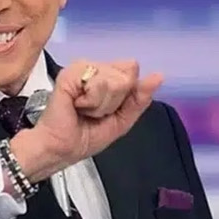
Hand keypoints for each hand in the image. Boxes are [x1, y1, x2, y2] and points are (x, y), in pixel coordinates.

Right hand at [10, 60, 162, 181]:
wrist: (60, 149)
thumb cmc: (84, 137)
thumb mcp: (122, 120)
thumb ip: (140, 98)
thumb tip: (158, 76)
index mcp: (106, 76)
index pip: (131, 70)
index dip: (125, 95)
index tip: (108, 110)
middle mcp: (93, 69)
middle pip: (125, 74)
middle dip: (114, 101)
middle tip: (94, 112)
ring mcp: (80, 70)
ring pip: (112, 78)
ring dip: (102, 103)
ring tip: (85, 110)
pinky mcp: (68, 75)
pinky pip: (96, 82)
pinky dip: (91, 100)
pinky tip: (77, 106)